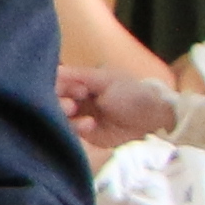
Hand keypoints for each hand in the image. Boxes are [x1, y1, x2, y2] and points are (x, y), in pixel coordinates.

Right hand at [61, 65, 180, 152]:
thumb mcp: (106, 79)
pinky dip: (75, 127)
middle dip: (58, 101)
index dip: (58, 84)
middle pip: (52, 99)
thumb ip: (79, 75)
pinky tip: (88, 125)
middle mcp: (75, 98)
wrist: (152, 118)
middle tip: (70, 104)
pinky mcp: (84, 134)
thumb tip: (54, 70)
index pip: (56, 81)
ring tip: (74, 111)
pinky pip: (70, 131)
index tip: (74, 88)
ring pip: (58, 116)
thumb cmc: (131, 93)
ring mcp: (78, 116)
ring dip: (62, 114)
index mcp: (79, 81)